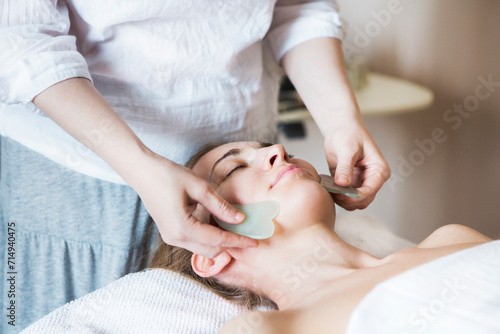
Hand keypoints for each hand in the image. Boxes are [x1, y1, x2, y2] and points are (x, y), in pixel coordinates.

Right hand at [132, 152, 257, 258]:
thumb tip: (240, 219)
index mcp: (183, 228)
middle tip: (250, 238)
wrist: (142, 172)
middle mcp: (176, 238)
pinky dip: (209, 238)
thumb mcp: (198, 187)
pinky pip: (194, 242)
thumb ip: (220, 206)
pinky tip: (220, 226)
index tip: (255, 243)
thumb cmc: (168, 175)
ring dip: (220, 242)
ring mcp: (171, 238)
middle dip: (231, 246)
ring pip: (202, 248)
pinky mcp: (170, 233)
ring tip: (238, 232)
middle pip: (211, 250)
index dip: (238, 242)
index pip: (218, 241)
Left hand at [324, 115, 390, 209]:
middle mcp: (372, 179)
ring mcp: (361, 182)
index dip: (356, 196)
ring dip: (341, 199)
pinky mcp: (349, 183)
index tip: (340, 194)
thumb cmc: (349, 133)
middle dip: (348, 200)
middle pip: (363, 201)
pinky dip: (336, 195)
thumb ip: (345, 168)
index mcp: (379, 170)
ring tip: (329, 189)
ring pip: (353, 202)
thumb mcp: (347, 149)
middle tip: (333, 193)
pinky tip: (328, 187)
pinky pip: (344, 196)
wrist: (340, 128)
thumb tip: (343, 184)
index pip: (370, 191)